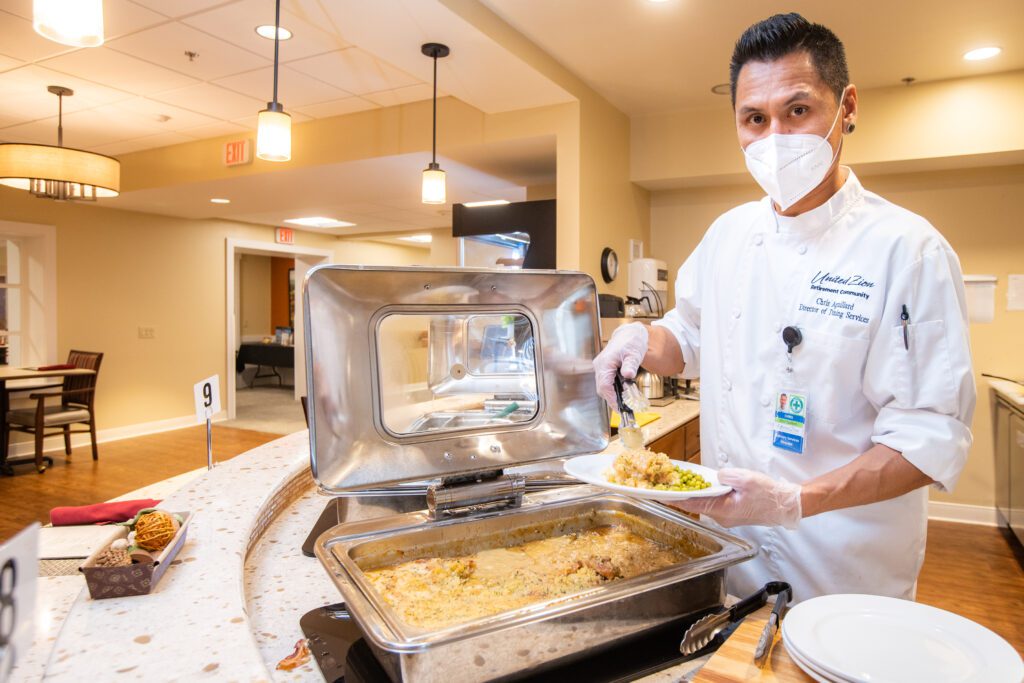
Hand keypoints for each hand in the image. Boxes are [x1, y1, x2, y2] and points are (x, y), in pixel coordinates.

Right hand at [593, 323, 648, 408]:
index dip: (611, 398)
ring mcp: (600, 367)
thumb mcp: (634, 353)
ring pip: (603, 386)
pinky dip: (612, 389)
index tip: (619, 407)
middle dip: (611, 399)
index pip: (604, 385)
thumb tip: (628, 375)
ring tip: (623, 402)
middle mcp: (599, 365)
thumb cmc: (632, 342)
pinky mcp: (604, 369)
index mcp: (605, 362)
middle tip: (623, 408)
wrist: (630, 334)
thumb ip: (630, 365)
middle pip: (602, 388)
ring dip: (612, 395)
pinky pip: (605, 382)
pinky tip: (621, 393)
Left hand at [672, 468, 801, 529]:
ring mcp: (726, 517)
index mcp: (722, 510)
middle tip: (666, 483)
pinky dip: (706, 495)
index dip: (674, 498)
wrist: (786, 505)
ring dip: (694, 494)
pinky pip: (713, 503)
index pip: (691, 503)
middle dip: (681, 493)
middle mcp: (721, 517)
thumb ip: (726, 476)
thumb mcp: (747, 479)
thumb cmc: (769, 495)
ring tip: (680, 483)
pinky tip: (703, 486)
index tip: (659, 495)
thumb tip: (716, 476)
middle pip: (695, 504)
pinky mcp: (731, 513)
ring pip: (704, 503)